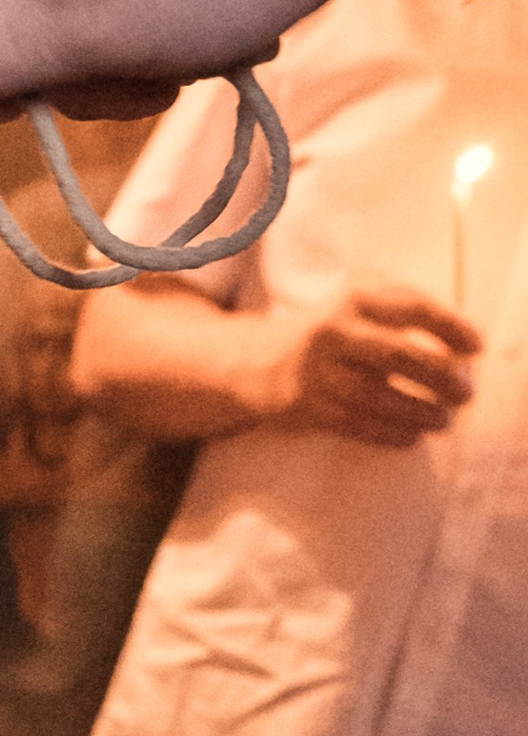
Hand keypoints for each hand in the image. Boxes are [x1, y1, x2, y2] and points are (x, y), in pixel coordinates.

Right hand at [250, 288, 476, 442]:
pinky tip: (413, 437)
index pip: (412, 308)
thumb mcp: (361, 304)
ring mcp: (315, 371)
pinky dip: (389, 434)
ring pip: (375, 397)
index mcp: (354, 298)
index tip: (476, 347)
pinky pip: (354, 425)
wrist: (260, 363)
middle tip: (466, 393)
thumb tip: (461, 350)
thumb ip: (406, 313)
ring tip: (444, 420)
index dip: (450, 327)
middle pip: (397, 354)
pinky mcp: (304, 407)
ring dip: (417, 411)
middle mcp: (332, 331)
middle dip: (440, 376)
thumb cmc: (333, 333)